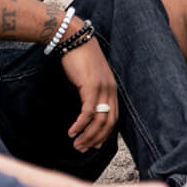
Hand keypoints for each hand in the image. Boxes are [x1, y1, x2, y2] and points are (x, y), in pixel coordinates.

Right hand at [59, 37, 118, 151]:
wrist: (73, 37)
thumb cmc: (78, 56)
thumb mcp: (88, 76)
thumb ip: (90, 90)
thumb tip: (85, 105)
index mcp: (111, 88)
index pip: (113, 117)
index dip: (104, 133)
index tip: (94, 144)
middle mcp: (110, 90)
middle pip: (108, 123)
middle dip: (96, 139)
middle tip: (83, 149)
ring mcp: (102, 88)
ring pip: (99, 120)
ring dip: (87, 136)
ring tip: (77, 145)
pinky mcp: (90, 87)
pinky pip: (87, 112)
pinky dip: (80, 125)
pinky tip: (72, 132)